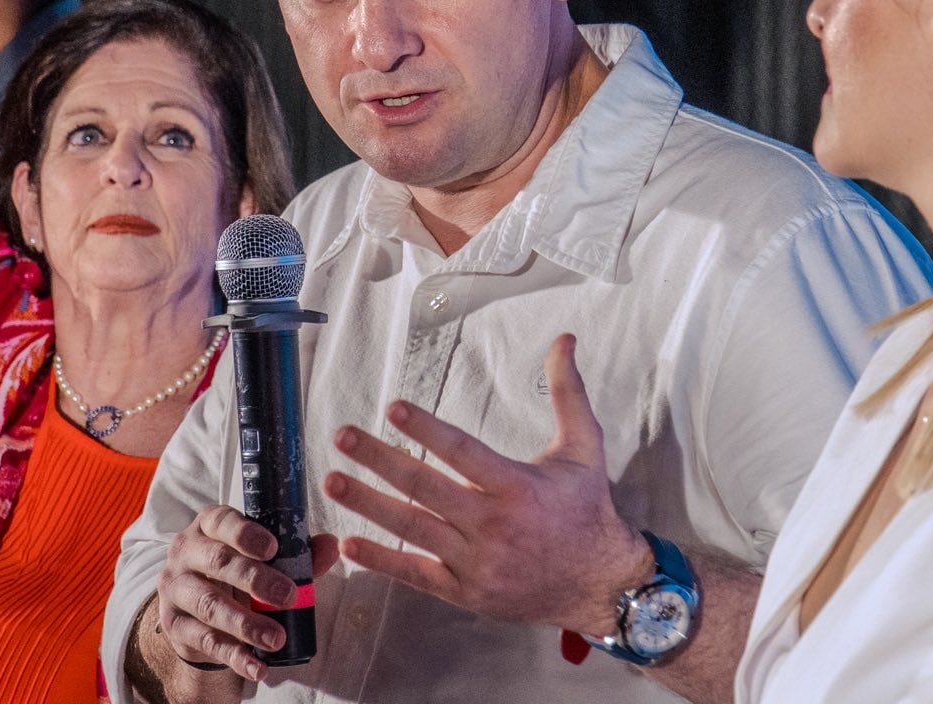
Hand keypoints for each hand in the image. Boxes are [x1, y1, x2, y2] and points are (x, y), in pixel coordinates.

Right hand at [151, 505, 338, 681]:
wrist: (198, 610)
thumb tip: (331, 545)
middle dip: (255, 579)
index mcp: (208, 526)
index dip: (246, 533)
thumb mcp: (262, 558)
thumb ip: (296, 552)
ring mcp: (175, 588)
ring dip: (246, 624)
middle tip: (288, 595)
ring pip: (210, 605)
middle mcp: (185, 552)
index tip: (273, 548)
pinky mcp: (173, 624)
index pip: (221, 521)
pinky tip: (257, 666)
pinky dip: (235, 656)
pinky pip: (205, 641)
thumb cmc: (237, 572)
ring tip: (276, 638)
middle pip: (218, 562)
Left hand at [324, 334, 654, 636]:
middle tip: (344, 437)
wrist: (598, 584)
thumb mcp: (585, 447)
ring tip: (334, 481)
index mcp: (517, 487)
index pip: (462, 452)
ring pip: (413, 529)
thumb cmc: (588, 510)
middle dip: (379, 460)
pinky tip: (351, 543)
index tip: (394, 408)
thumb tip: (565, 340)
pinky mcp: (466, 591)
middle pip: (425, 488)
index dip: (426, 430)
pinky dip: (382, 560)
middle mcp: (493, 525)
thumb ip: (568, 393)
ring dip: (368, 504)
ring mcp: (477, 562)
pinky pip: (416, 575)